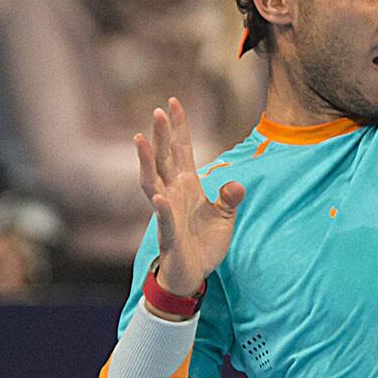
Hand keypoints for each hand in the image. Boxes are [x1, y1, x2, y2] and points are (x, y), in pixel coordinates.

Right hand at [134, 97, 245, 296]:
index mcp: (187, 185)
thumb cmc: (204, 243)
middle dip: (162, 135)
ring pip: (152, 181)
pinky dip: (162, 207)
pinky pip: (164, 218)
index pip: (182, 150)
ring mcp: (168, 212)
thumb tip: (236, 185)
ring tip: (141, 140)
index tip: (173, 102)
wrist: (192, 275)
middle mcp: (173, 193)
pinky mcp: (169, 234)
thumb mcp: (224, 217)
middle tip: (158, 111)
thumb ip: (229, 199)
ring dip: (147, 161)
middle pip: (164, 158)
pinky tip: (161, 195)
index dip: (178, 127)